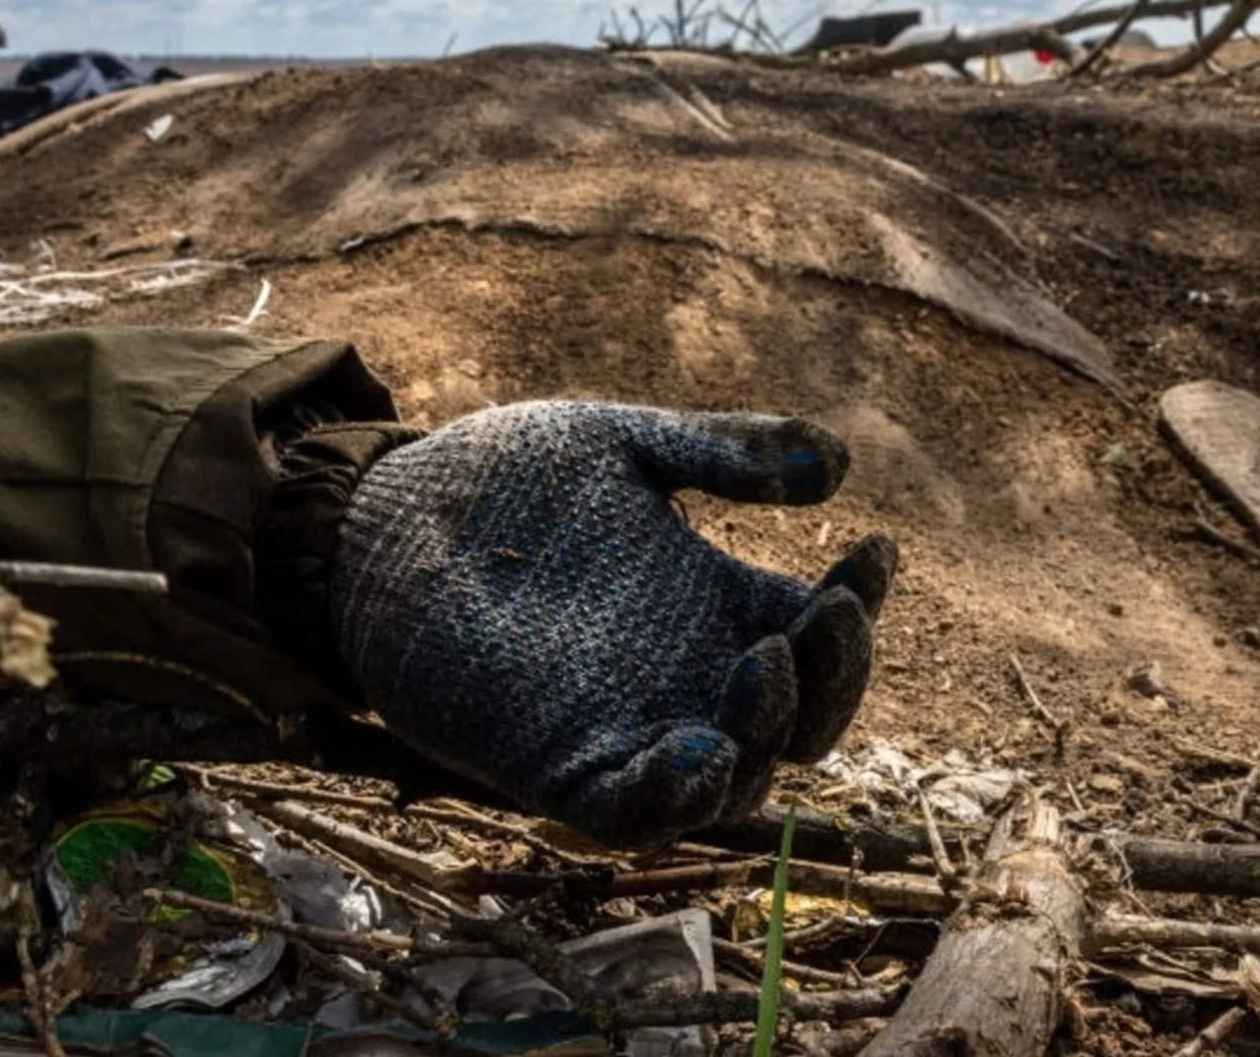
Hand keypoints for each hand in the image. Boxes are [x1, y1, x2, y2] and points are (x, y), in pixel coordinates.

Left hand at [328, 401, 895, 847]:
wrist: (389, 513)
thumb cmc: (508, 479)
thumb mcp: (625, 446)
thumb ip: (721, 452)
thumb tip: (834, 462)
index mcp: (718, 604)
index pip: (821, 628)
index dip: (861, 599)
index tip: (870, 547)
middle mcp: (688, 677)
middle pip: (804, 717)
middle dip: (837, 674)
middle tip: (826, 609)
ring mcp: (631, 727)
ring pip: (739, 778)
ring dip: (772, 730)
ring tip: (766, 659)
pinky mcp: (558, 769)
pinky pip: (634, 814)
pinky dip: (677, 796)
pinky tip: (703, 750)